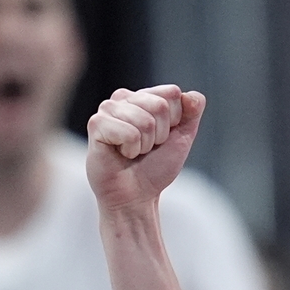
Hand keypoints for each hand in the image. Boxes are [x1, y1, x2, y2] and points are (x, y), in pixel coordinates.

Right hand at [84, 85, 205, 212]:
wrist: (136, 196)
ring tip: (132, 152)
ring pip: (145, 121)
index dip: (174, 121)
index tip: (161, 138)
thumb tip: (192, 95)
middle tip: (145, 148)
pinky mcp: (96, 124)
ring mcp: (108, 109)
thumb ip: (192, 112)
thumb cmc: (155, 167)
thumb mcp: (182, 138)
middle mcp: (124, 98)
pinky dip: (131, 150)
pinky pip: (129, 133)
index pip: (172, 93)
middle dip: (160, 135)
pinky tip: (120, 154)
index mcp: (143, 96)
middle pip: (160, 106)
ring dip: (145, 144)